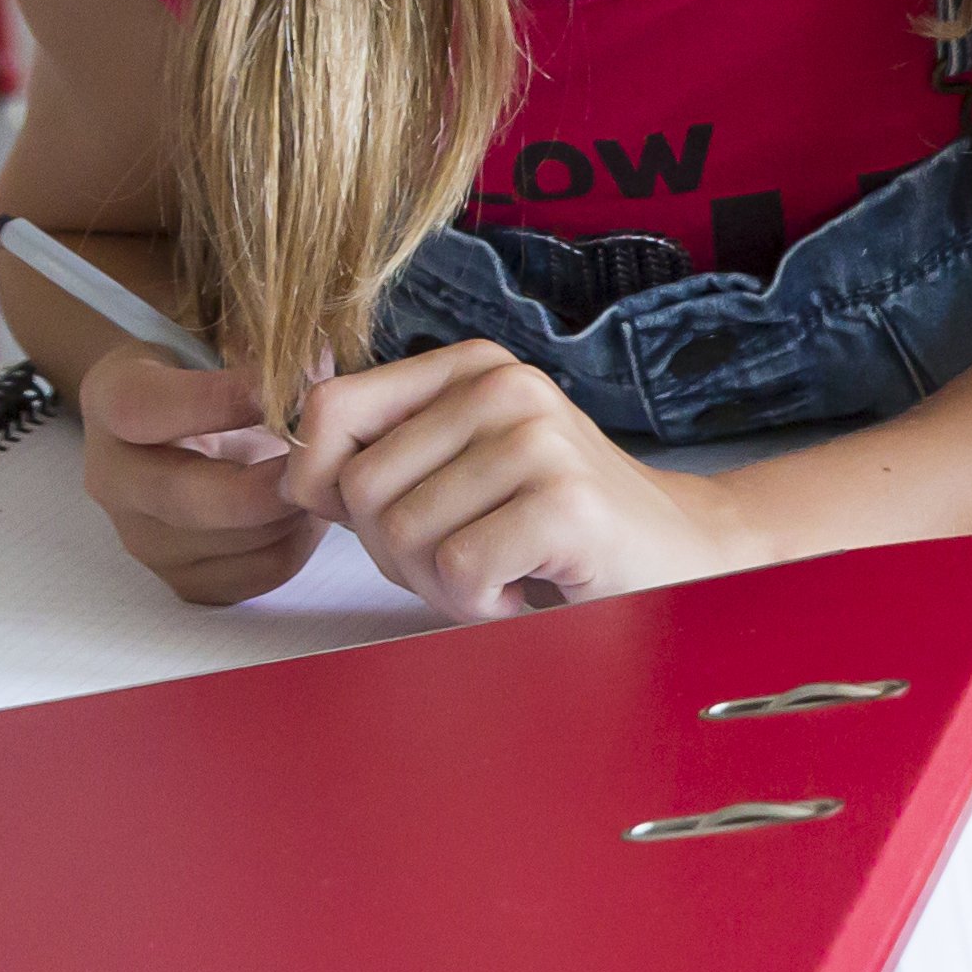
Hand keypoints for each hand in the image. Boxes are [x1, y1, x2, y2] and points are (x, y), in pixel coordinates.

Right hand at [70, 343, 321, 603]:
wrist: (174, 430)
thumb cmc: (204, 379)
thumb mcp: (209, 346)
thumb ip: (253, 353)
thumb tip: (315, 366)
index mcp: (111, 403)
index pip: (145, 410)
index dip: (221, 401)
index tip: (292, 388)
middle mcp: (112, 479)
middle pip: (180, 498)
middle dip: (262, 485)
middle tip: (318, 463)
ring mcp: (142, 537)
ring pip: (223, 545)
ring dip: (288, 517)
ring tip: (323, 481)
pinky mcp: (182, 578)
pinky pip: (249, 575)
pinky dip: (295, 547)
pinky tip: (311, 512)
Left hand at [278, 338, 766, 624]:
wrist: (683, 554)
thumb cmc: (551, 527)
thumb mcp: (456, 474)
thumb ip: (375, 462)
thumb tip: (288, 477)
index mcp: (470, 366)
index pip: (328, 411)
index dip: (324, 484)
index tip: (391, 517)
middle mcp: (504, 384)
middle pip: (357, 489)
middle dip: (394, 552)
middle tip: (468, 557)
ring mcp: (537, 438)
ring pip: (402, 536)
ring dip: (443, 584)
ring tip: (505, 570)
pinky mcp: (564, 500)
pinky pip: (459, 572)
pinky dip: (482, 605)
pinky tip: (530, 588)